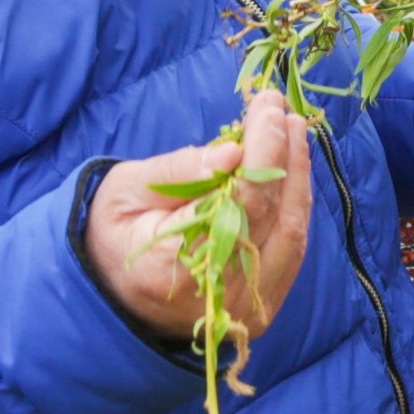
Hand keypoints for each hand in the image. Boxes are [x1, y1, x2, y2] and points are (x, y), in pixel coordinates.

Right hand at [86, 91, 312, 338]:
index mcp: (171, 265)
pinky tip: (292, 166)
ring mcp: (244, 305)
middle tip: (279, 108)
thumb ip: (179, 172)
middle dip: (282, 155)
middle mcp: (216, 293)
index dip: (262, 154)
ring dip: (297, 177)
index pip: (237, 205)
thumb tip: (232, 153)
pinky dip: (295, 204)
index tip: (267, 109)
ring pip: (290, 234)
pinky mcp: (261, 304)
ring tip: (291, 129)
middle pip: (270, 217)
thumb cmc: (116, 231)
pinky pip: (291, 248)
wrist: (117, 292)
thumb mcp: (127, 189)